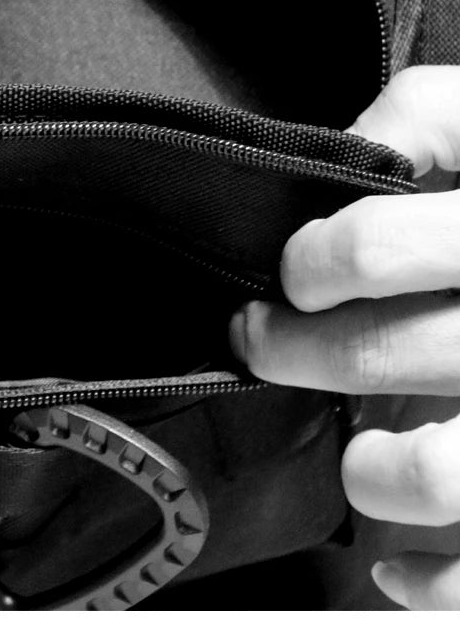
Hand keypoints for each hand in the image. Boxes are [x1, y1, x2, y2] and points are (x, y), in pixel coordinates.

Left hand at [229, 66, 459, 609]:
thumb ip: (425, 122)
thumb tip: (352, 150)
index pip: (366, 249)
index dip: (312, 261)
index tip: (296, 271)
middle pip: (379, 353)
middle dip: (298, 350)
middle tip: (266, 341)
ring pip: (434, 471)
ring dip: (375, 470)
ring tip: (363, 450)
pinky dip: (432, 579)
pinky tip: (401, 564)